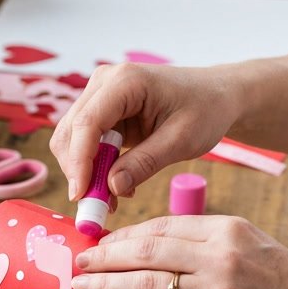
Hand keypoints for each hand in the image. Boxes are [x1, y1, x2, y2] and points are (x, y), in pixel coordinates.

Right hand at [50, 62, 240, 202]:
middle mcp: (104, 82)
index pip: (87, 123)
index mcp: (125, 81)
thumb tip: (112, 188)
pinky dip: (94, 167)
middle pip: (71, 131)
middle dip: (78, 171)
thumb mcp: (182, 140)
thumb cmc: (205, 110)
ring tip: (112, 198)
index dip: (80, 162)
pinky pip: (85, 142)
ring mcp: (100, 95)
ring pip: (72, 139)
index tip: (81, 196)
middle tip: (96, 207)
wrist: (216, 95)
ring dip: (85, 172)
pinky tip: (116, 183)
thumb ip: (145, 163)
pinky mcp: (102, 110)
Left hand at [71, 214, 287, 288]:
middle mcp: (221, 257)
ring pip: (147, 285)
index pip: (162, 227)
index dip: (125, 236)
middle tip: (79, 262)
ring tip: (83, 288)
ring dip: (107, 286)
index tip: (101, 243)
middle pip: (147, 251)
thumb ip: (207, 242)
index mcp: (227, 229)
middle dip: (106, 257)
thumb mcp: (252, 244)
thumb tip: (153, 248)